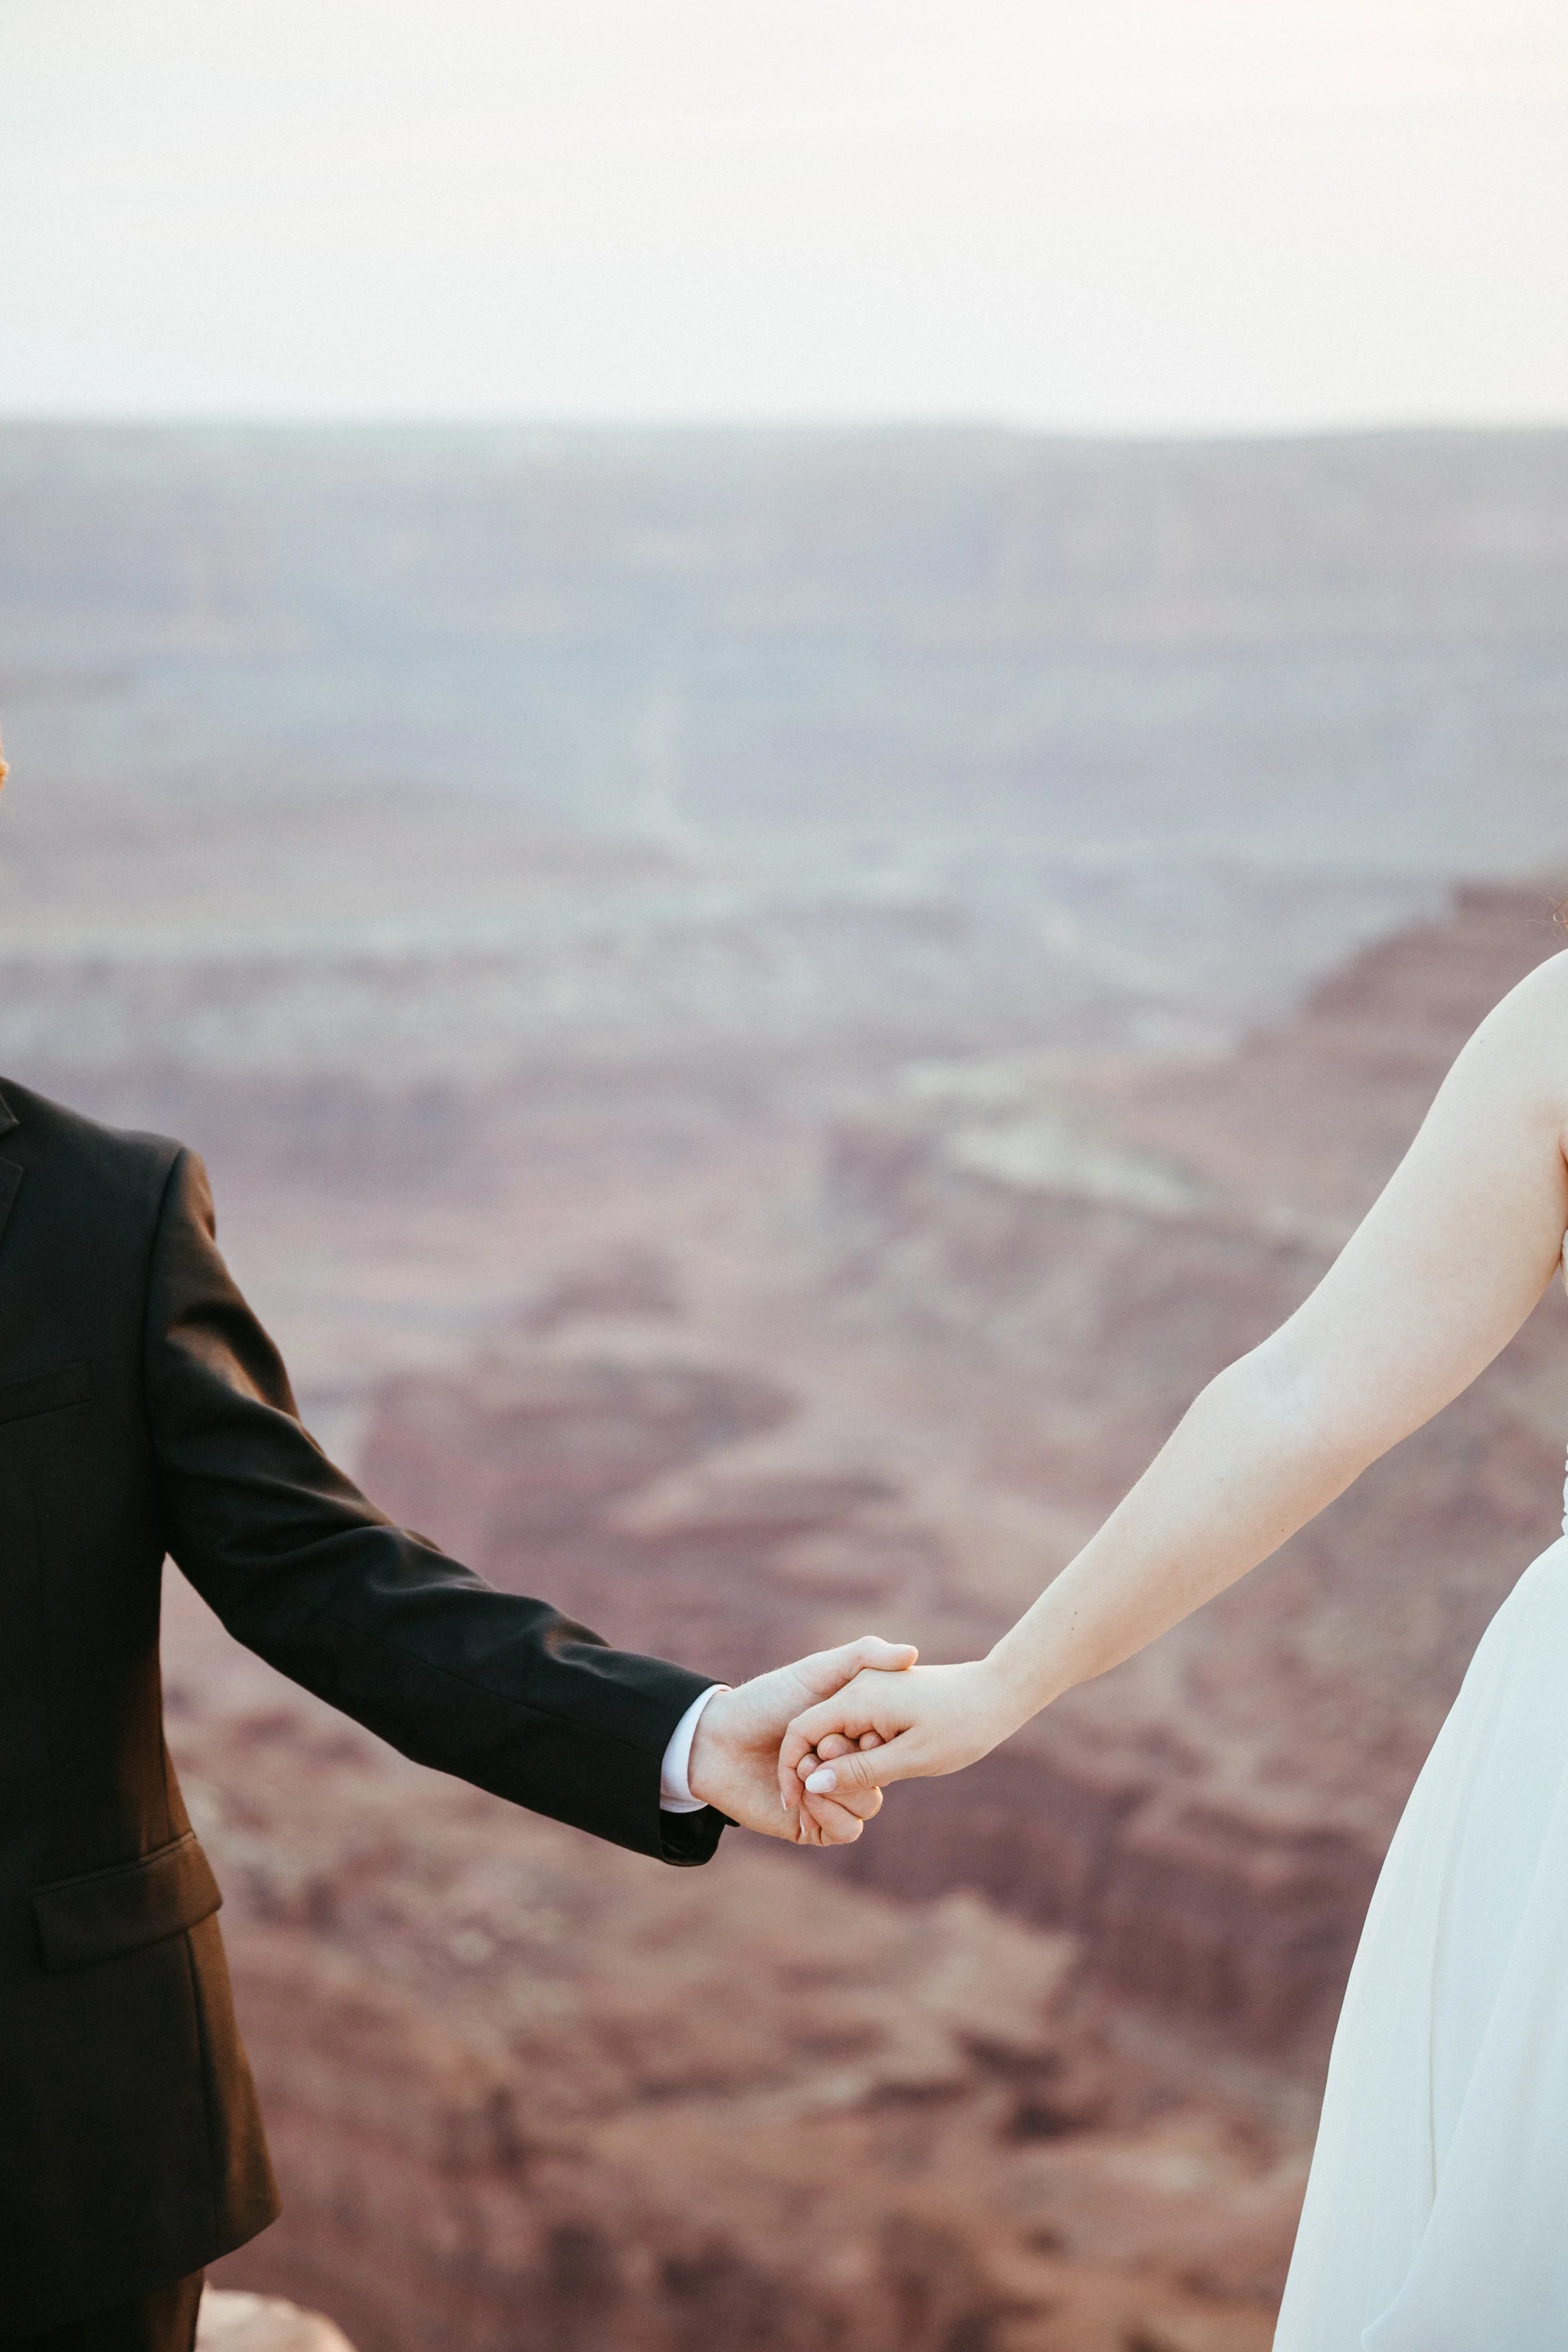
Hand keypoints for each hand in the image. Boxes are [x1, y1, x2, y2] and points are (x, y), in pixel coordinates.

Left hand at [688, 1635, 917, 1844]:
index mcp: (858, 1734)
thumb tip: (912, 1654)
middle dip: (853, 1763)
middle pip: (882, 1777)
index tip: (856, 1728)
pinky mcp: (814, 1826)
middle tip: (823, 1747)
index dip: (878, 1738)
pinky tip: (802, 1795)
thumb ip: (864, 1655)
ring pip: (868, 1807)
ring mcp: (833, 1798)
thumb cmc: (768, 1700)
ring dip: (838, 1787)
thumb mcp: (818, 1670)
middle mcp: (849, 1767)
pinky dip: (829, 1813)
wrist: (718, 1740)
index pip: (892, 1744)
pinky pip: (846, 1831)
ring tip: (804, 1770)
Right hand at [777, 1659, 1013, 1838]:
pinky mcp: (885, 1693)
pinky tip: (880, 1769)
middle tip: (830, 1807)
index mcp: (858, 1698)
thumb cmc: (961, 1727)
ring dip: (842, 1762)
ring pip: (837, 1730)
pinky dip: (858, 1749)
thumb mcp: (911, 1758)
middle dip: (819, 1770)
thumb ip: (860, 1770)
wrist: (999, 1693)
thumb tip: (814, 1783)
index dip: (794, 1770)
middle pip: (817, 1732)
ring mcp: (871, 1686)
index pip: (802, 1733)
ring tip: (863, 1789)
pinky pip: (856, 1724)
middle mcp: (858, 1685)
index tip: (797, 1806)